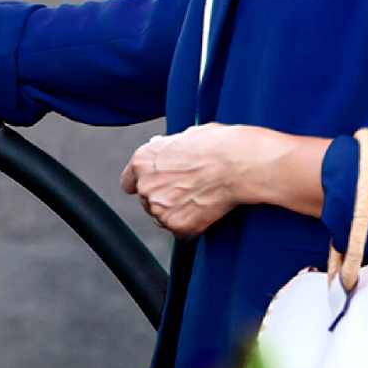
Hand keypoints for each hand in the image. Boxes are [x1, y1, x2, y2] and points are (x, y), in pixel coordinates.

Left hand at [120, 124, 270, 238]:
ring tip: (201, 196)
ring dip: (177, 211)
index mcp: (143, 160)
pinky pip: (180, 230)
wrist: (239, 164)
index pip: (128, 181)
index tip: (153, 185)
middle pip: (147, 200)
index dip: (143, 183)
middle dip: (164, 197)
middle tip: (190, 189)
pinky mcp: (176, 226)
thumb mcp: (186, 136)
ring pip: (162, 217)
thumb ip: (166, 149)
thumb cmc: (218, 145)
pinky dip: (192, 224)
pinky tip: (206, 208)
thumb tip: (163, 149)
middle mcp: (145, 185)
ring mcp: (159, 208)